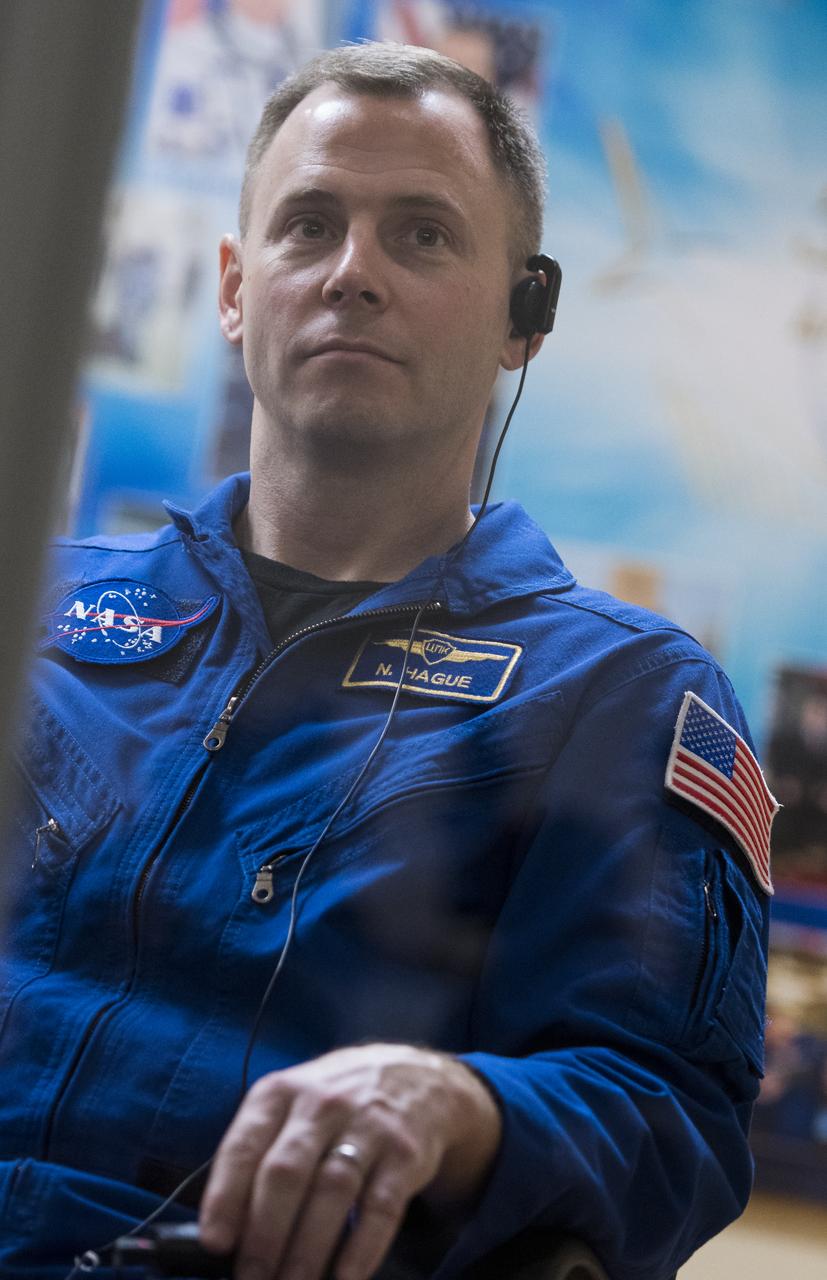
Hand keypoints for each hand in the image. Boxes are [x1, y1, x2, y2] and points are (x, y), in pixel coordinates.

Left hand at [198, 1042, 500, 1279]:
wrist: (413, 1074)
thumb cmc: (332, 1103)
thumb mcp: (290, 1105)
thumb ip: (258, 1152)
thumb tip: (225, 1230)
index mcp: (280, 1093)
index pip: (245, 1145)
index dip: (226, 1196)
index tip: (215, 1242)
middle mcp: (322, 1104)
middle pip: (287, 1172)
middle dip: (265, 1235)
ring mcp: (368, 1126)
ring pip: (332, 1190)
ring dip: (308, 1249)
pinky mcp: (405, 1153)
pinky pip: (381, 1206)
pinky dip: (362, 1248)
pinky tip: (344, 1278)